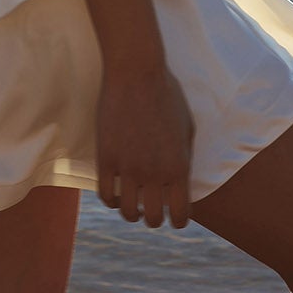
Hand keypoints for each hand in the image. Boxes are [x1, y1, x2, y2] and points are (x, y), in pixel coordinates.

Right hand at [96, 62, 194, 228]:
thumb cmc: (167, 94)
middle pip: (152, 219)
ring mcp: (128, 167)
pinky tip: (114, 192)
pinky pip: (105, 195)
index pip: (180, 214)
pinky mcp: (106, 158)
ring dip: (130, 212)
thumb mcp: (188, 127)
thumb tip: (182, 180)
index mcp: (179, 167)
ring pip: (127, 212)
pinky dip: (111, 200)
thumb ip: (185, 157)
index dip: (178, 220)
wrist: (137, 72)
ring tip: (131, 203)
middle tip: (150, 208)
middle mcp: (155, 173)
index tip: (173, 215)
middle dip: (153, 217)